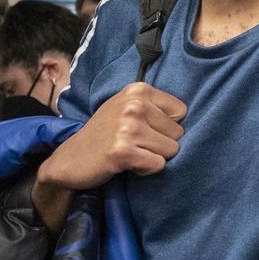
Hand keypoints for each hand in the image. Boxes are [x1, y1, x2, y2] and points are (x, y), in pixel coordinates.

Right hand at [36, 82, 185, 190]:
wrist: (69, 159)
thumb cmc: (104, 134)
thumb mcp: (126, 108)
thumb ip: (155, 107)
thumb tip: (189, 118)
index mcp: (138, 90)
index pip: (181, 111)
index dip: (166, 126)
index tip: (144, 129)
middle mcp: (134, 105)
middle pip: (178, 132)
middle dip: (160, 143)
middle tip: (134, 144)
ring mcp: (128, 127)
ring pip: (171, 149)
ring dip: (153, 157)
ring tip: (130, 153)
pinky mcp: (123, 151)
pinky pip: (158, 165)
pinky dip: (146, 169)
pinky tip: (127, 164)